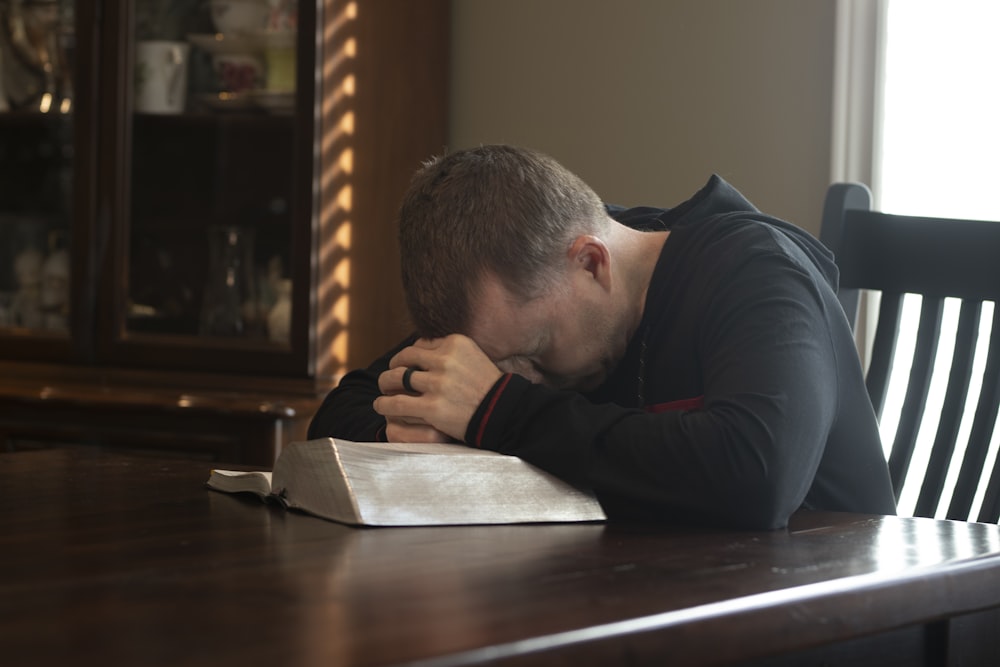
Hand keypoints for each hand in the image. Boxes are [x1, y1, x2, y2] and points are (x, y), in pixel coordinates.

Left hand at [374, 334, 502, 441]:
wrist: (504, 413)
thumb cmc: (488, 387)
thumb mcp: (473, 356)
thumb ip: (450, 351)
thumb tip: (422, 347)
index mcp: (455, 343)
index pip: (421, 344)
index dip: (411, 356)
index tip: (407, 365)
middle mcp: (445, 360)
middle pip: (405, 357)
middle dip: (394, 366)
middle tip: (389, 377)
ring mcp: (438, 384)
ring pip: (396, 378)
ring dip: (385, 384)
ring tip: (383, 390)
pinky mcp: (432, 407)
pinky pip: (397, 403)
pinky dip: (385, 404)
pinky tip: (381, 405)